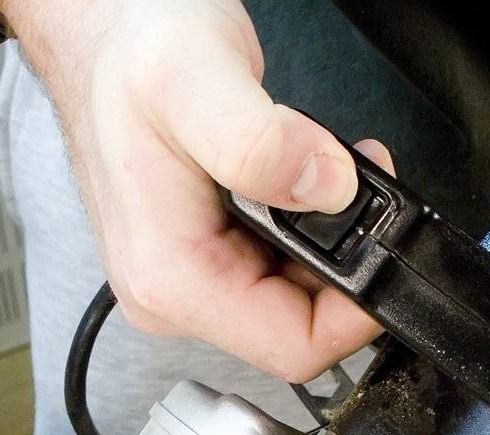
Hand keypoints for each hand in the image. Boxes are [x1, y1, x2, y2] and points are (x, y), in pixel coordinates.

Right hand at [0, 0, 391, 381]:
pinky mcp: (208, 253)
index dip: (356, 312)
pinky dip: (314, 227)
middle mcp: (174, 292)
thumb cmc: (130, 50)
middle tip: (361, 183)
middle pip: (300, 326)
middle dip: (348, 264)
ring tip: (334, 168)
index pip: (293, 348)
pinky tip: (311, 177)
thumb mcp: (193, 79)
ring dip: (335, 241)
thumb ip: (261, 142)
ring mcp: (191, 275)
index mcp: (170, 277)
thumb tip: (328, 189)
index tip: (386, 246)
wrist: (103, 28)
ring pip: (297, 298)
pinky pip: (282, 266)